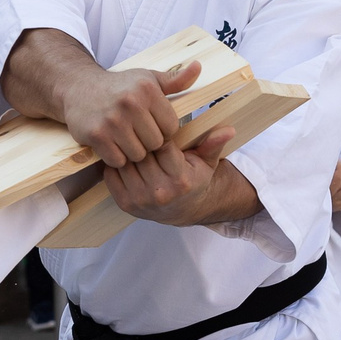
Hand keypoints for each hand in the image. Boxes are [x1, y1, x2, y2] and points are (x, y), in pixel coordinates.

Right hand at [63, 62, 198, 164]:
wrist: (78, 87)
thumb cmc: (119, 86)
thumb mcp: (147, 79)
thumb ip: (175, 80)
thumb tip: (198, 67)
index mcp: (147, 89)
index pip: (171, 127)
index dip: (164, 130)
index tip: (152, 125)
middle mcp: (130, 103)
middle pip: (156, 143)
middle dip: (149, 143)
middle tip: (137, 134)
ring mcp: (112, 120)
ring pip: (138, 154)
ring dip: (133, 152)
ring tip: (125, 139)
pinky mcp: (96, 135)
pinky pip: (118, 160)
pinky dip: (116, 157)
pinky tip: (112, 144)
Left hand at [102, 125, 235, 225]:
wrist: (182, 210)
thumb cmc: (194, 179)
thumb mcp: (207, 162)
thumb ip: (213, 144)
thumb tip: (229, 130)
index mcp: (180, 180)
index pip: (162, 144)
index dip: (158, 134)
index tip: (158, 129)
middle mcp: (160, 193)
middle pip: (141, 153)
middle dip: (141, 141)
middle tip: (141, 133)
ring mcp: (140, 200)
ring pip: (124, 162)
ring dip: (126, 151)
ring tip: (132, 143)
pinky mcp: (125, 204)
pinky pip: (111, 174)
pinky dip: (116, 164)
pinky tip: (124, 158)